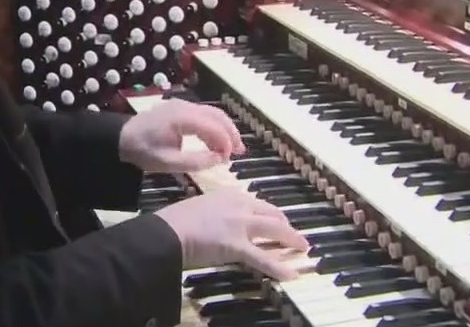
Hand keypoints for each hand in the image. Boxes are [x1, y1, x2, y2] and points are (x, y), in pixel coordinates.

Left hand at [118, 99, 245, 171]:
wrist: (122, 138)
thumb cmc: (143, 151)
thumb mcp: (169, 163)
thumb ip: (196, 162)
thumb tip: (220, 159)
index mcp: (182, 118)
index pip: (213, 127)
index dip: (226, 143)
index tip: (230, 159)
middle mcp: (185, 106)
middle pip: (217, 116)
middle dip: (231, 134)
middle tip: (240, 152)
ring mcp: (182, 104)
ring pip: (212, 113)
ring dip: (224, 129)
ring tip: (231, 148)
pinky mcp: (180, 108)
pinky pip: (203, 114)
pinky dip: (214, 126)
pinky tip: (215, 141)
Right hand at [155, 189, 309, 280]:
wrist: (167, 231)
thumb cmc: (174, 221)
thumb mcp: (199, 207)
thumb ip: (215, 212)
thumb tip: (221, 224)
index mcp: (228, 194)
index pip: (256, 203)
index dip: (269, 214)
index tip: (275, 220)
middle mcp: (239, 205)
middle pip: (271, 213)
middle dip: (285, 224)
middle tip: (293, 234)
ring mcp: (240, 224)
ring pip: (275, 230)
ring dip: (291, 239)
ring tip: (302, 247)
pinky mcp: (238, 245)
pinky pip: (263, 258)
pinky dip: (279, 268)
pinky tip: (290, 275)